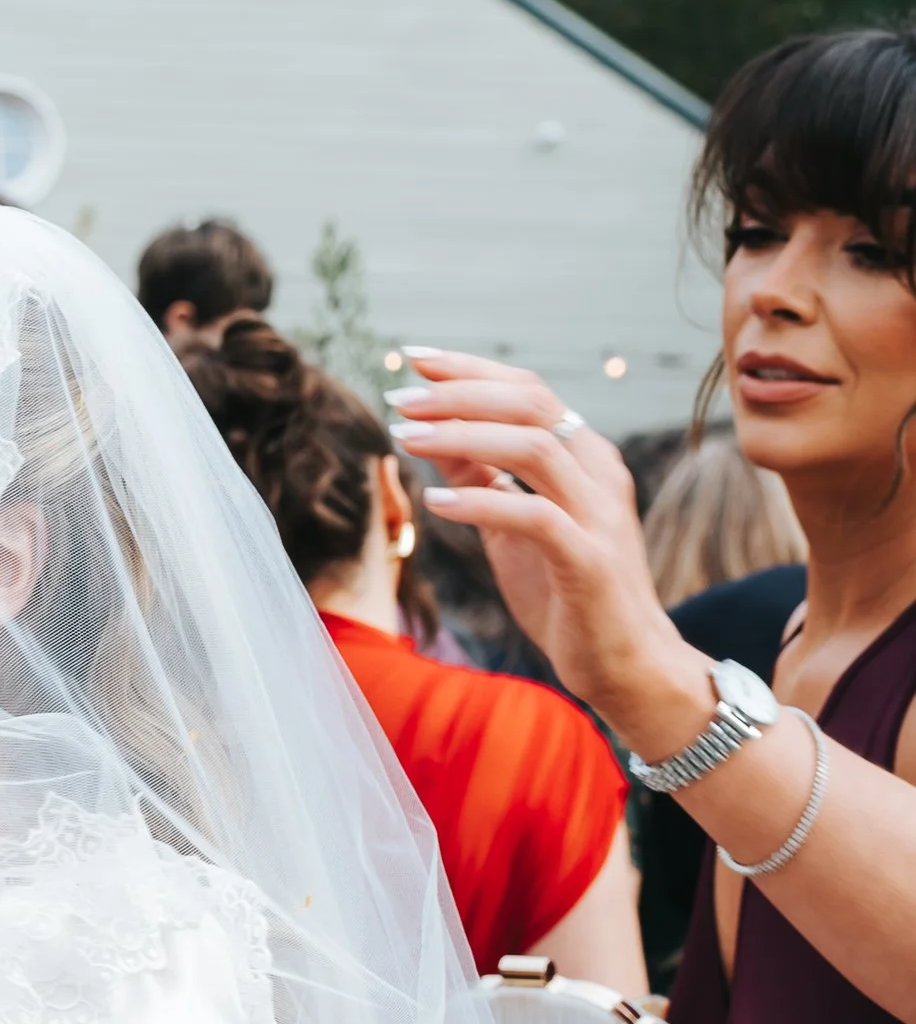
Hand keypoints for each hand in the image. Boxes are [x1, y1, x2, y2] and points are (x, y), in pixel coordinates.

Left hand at [388, 352, 708, 747]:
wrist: (624, 663)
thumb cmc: (568, 593)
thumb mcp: (512, 527)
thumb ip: (483, 478)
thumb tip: (433, 434)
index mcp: (584, 457)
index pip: (528, 389)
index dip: (470, 369)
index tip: (413, 359)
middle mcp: (598, 473)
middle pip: (531, 403)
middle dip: (459, 394)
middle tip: (399, 399)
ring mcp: (598, 515)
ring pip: (533, 448)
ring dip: (462, 437)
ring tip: (406, 439)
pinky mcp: (589, 560)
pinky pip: (534, 515)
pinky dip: (481, 501)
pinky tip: (436, 502)